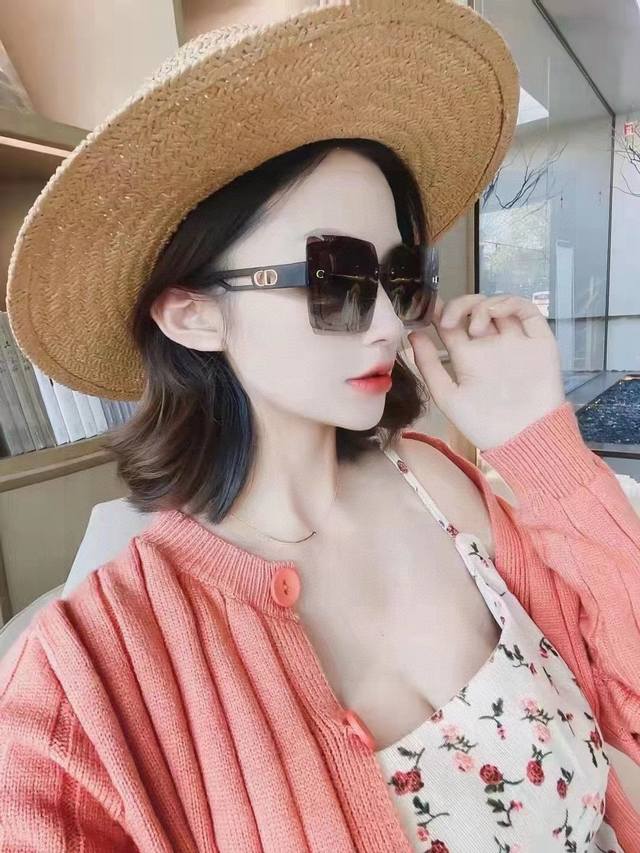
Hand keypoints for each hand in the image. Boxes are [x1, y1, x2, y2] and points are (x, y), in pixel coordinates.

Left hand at [407, 293, 565, 450]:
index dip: (440, 313)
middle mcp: (491, 347)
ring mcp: (514, 341)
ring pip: (498, 306)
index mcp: (469, 358)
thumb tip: (413, 335)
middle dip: (459, 306)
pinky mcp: (538, 340)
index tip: (427, 307)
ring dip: (481, 305)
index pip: (452, 327)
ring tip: (474, 328)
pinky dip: (509, 302)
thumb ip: (429, 366)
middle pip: (474, 311)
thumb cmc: (483, 424)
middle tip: (448, 320)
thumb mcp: (447, 396)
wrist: (523, 438)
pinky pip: (526, 310)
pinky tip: (495, 312)